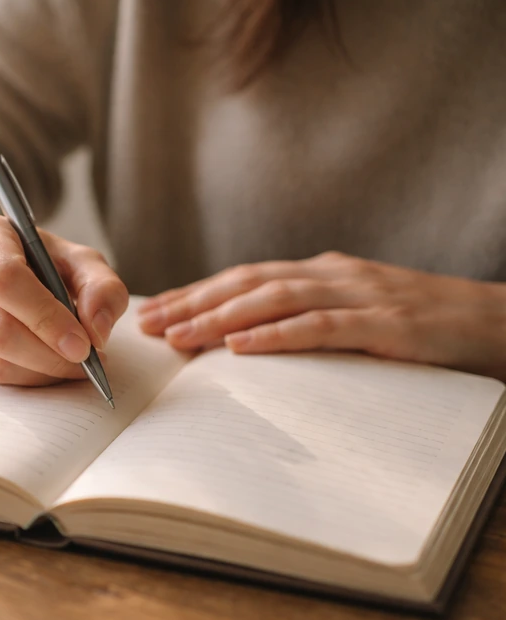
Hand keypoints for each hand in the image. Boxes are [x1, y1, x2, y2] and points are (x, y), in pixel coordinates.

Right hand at [0, 213, 127, 384]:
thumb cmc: (29, 260)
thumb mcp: (72, 258)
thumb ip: (99, 286)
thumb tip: (98, 331)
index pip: (5, 279)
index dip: (46, 318)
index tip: (83, 344)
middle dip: (48, 356)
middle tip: (84, 362)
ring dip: (38, 373)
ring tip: (68, 365)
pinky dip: (20, 380)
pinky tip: (39, 366)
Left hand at [137, 251, 505, 379]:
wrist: (499, 323)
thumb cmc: (423, 327)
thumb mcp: (357, 315)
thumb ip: (309, 319)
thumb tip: (247, 339)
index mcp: (323, 273)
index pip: (246, 279)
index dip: (196, 293)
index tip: (154, 310)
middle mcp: (334, 275)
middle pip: (248, 283)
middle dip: (193, 302)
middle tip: (148, 323)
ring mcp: (361, 295)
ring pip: (275, 299)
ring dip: (220, 316)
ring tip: (179, 336)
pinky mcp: (386, 324)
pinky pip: (321, 327)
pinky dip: (276, 335)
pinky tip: (239, 346)